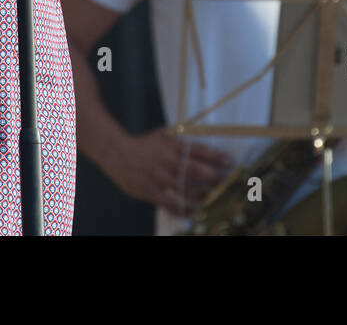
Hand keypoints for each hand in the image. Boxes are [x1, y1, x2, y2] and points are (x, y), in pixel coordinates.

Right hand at [102, 128, 236, 215]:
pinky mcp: (150, 191)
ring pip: (186, 190)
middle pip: (196, 171)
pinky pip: (170, 204)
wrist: (116, 152)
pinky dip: (182, 209)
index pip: (199, 150)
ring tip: (214, 201)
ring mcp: (159, 177)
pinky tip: (193, 212)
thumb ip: (181, 138)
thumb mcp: (162, 134)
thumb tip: (202, 139)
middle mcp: (168, 161)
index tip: (230, 163)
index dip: (216, 157)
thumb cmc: (143, 144)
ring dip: (202, 196)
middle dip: (214, 178)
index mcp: (172, 145)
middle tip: (228, 184)